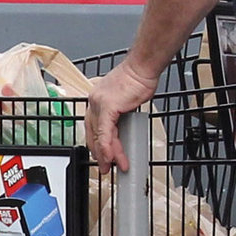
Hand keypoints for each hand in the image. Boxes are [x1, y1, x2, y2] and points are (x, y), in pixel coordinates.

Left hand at [85, 59, 160, 173]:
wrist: (142, 68)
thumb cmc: (138, 79)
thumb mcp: (127, 99)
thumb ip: (122, 112)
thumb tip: (125, 124)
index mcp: (97, 99)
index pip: (93, 126)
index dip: (96, 142)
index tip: (102, 154)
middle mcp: (94, 102)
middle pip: (93, 133)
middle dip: (98, 153)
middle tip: (104, 166)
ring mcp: (99, 104)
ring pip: (100, 135)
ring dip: (107, 154)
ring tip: (113, 166)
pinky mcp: (107, 107)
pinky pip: (105, 132)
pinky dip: (108, 146)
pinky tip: (112, 156)